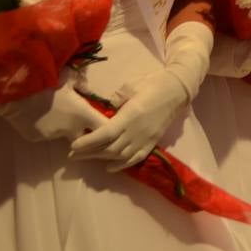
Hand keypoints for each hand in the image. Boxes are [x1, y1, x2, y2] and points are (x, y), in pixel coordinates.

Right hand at [0, 74, 102, 143]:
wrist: (15, 91)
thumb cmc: (46, 81)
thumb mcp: (69, 78)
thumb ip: (82, 86)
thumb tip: (90, 90)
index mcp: (83, 114)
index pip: (105, 129)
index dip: (108, 128)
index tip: (109, 125)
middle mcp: (70, 129)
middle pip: (87, 139)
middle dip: (88, 134)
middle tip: (85, 124)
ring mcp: (52, 136)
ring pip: (65, 136)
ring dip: (66, 129)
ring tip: (57, 113)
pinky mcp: (37, 138)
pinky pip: (46, 134)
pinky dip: (48, 128)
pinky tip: (41, 115)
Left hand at [69, 67, 189, 170]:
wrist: (177, 89)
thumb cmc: (153, 83)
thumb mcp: (130, 86)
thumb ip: (115, 99)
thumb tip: (104, 110)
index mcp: (131, 115)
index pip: (106, 134)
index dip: (88, 142)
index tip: (73, 145)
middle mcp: (138, 131)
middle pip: (110, 148)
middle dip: (90, 153)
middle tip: (72, 154)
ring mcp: (146, 138)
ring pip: (121, 155)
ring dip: (102, 159)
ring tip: (87, 158)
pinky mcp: (153, 141)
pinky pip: (136, 158)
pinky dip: (122, 165)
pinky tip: (109, 167)